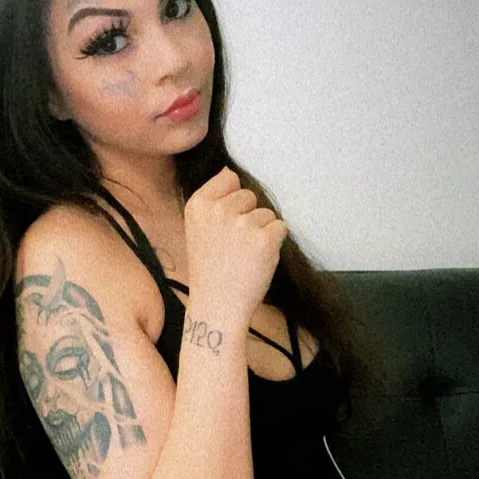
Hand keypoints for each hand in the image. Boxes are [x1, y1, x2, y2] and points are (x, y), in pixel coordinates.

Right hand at [184, 166, 287, 324]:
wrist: (217, 306)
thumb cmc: (210, 270)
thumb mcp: (197, 229)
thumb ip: (213, 202)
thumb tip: (230, 172)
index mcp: (197, 205)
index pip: (228, 179)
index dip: (232, 202)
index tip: (223, 226)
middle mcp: (218, 211)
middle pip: (249, 196)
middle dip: (248, 217)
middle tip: (234, 246)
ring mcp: (242, 225)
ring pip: (266, 213)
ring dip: (262, 233)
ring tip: (244, 256)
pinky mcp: (265, 240)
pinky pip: (280, 228)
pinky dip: (275, 244)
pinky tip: (258, 260)